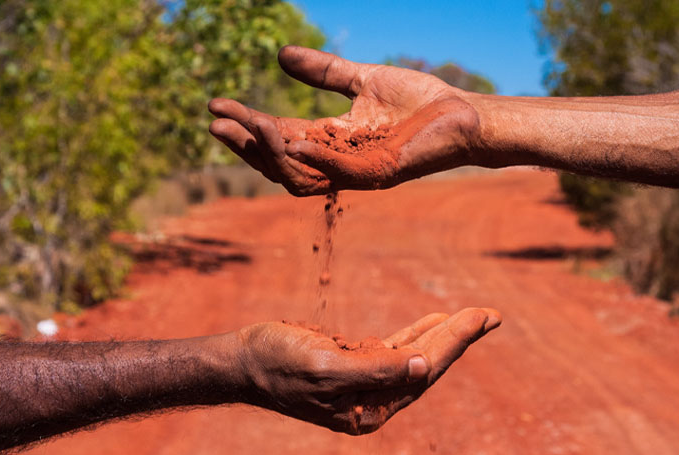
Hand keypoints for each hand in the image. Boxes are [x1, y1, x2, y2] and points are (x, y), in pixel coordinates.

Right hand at [208, 46, 483, 195]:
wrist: (464, 113)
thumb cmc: (419, 101)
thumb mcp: (361, 80)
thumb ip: (323, 72)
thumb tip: (280, 55)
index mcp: (330, 140)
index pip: (277, 137)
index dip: (245, 124)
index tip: (215, 104)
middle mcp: (338, 162)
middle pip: (278, 162)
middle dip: (245, 145)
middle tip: (216, 123)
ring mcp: (357, 172)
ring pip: (300, 175)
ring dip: (272, 153)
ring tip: (250, 124)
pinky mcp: (381, 173)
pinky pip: (340, 174)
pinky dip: (316, 159)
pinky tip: (292, 139)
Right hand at [234, 308, 500, 434]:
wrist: (242, 360)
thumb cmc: (277, 362)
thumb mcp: (326, 366)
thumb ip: (376, 370)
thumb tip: (423, 367)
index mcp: (369, 409)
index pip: (423, 372)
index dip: (454, 342)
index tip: (480, 317)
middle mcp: (372, 401)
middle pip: (426, 366)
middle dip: (458, 338)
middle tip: (491, 314)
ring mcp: (363, 384)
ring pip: (414, 356)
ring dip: (444, 335)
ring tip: (475, 316)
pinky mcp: (353, 366)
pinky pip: (394, 349)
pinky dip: (415, 334)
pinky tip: (434, 321)